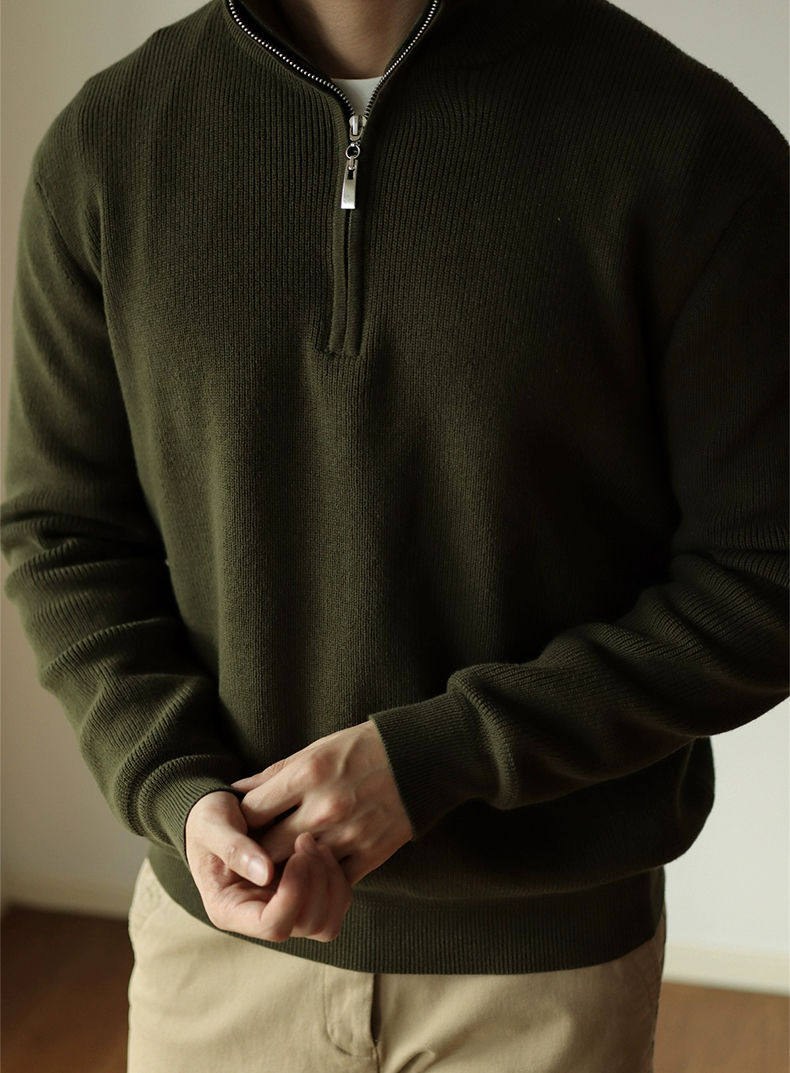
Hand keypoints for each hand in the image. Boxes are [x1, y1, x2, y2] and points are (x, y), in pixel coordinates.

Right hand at [184, 790, 352, 942]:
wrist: (220, 811)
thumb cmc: (209, 819)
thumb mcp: (211, 826)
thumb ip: (233, 849)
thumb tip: (264, 874)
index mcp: (230, 910)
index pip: (272, 925)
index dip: (293, 893)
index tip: (297, 853)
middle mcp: (259, 917)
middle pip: (307, 925)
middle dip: (316, 882)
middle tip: (306, 839)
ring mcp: (284, 909)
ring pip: (327, 922)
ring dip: (330, 881)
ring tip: (315, 843)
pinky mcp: (303, 895)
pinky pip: (335, 902)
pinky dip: (337, 876)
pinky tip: (322, 846)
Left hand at [230, 720, 413, 886]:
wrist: (424, 757)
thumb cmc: (364, 748)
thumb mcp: (316, 749)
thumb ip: (275, 774)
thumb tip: (237, 792)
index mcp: (307, 774)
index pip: (251, 812)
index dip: (240, 823)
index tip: (239, 828)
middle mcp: (325, 807)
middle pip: (267, 848)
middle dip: (255, 854)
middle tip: (251, 856)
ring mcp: (349, 834)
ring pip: (298, 869)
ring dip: (286, 869)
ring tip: (279, 866)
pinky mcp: (370, 853)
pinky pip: (333, 880)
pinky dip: (321, 877)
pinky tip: (314, 871)